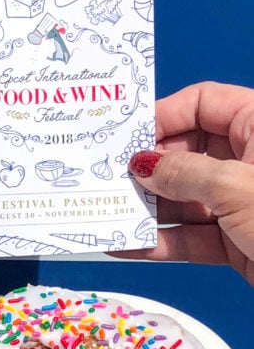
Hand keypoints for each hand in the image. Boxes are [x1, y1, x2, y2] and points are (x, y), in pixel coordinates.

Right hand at [116, 81, 253, 282]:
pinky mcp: (238, 241)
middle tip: (107, 181)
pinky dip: (161, 242)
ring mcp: (243, 202)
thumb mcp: (236, 188)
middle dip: (148, 169)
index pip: (204, 103)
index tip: (125, 138)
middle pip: (187, 152)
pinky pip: (192, 236)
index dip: (163, 116)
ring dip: (147, 209)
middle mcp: (250, 159)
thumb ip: (184, 173)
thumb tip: (142, 164)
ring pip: (185, 198)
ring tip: (108, 214)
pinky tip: (127, 245)